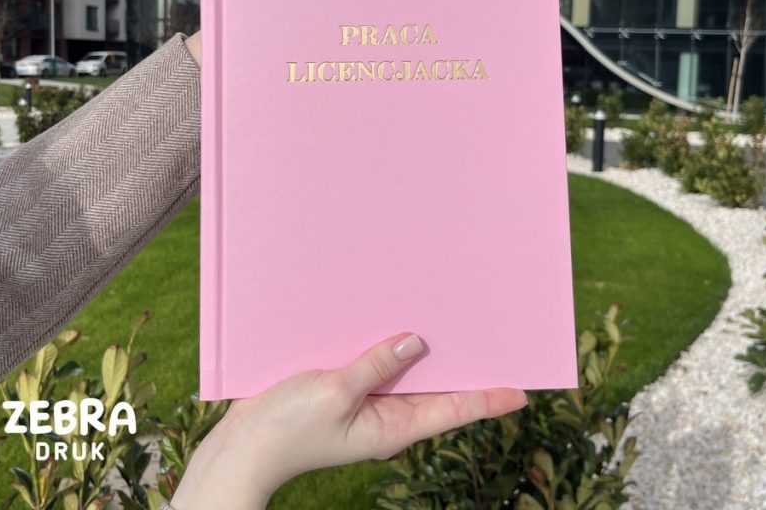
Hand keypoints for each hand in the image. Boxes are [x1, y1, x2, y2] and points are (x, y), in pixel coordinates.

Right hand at [169, 332, 527, 509]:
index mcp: (392, 427)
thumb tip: (417, 341)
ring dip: (425, 350)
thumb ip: (376, 366)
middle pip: (436, 389)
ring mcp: (364, 404)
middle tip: (496, 338)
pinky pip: (375, 364)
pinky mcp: (342, 388)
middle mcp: (386, 416)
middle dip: (463, 365)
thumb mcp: (335, 393)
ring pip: (406, 373)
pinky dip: (386, 345)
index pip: (453, 410)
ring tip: (455, 321)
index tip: (523, 389)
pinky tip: (393, 320)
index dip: (489, 399)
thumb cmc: (286, 429)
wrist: (242, 445)